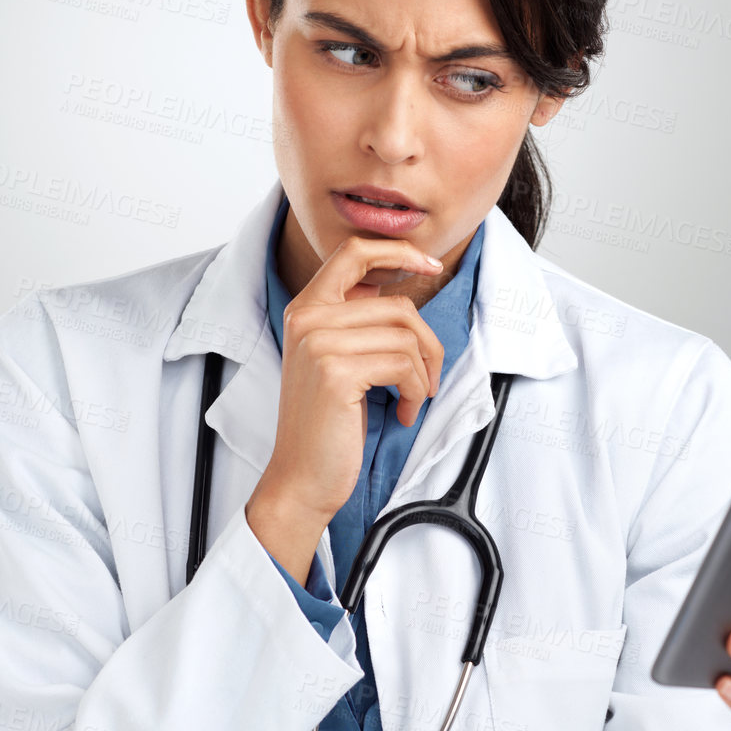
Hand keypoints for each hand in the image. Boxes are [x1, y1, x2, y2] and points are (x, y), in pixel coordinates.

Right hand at [247, 235, 445, 581]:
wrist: (301, 478)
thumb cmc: (326, 425)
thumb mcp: (335, 361)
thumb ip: (354, 321)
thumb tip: (396, 290)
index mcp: (305, 309)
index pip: (354, 252)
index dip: (399, 252)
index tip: (430, 265)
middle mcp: (307, 318)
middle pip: (398, 305)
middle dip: (428, 345)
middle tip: (426, 379)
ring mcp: (319, 343)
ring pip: (406, 336)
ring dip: (422, 374)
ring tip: (411, 398)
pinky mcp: (336, 372)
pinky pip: (403, 365)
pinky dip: (415, 391)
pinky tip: (403, 412)